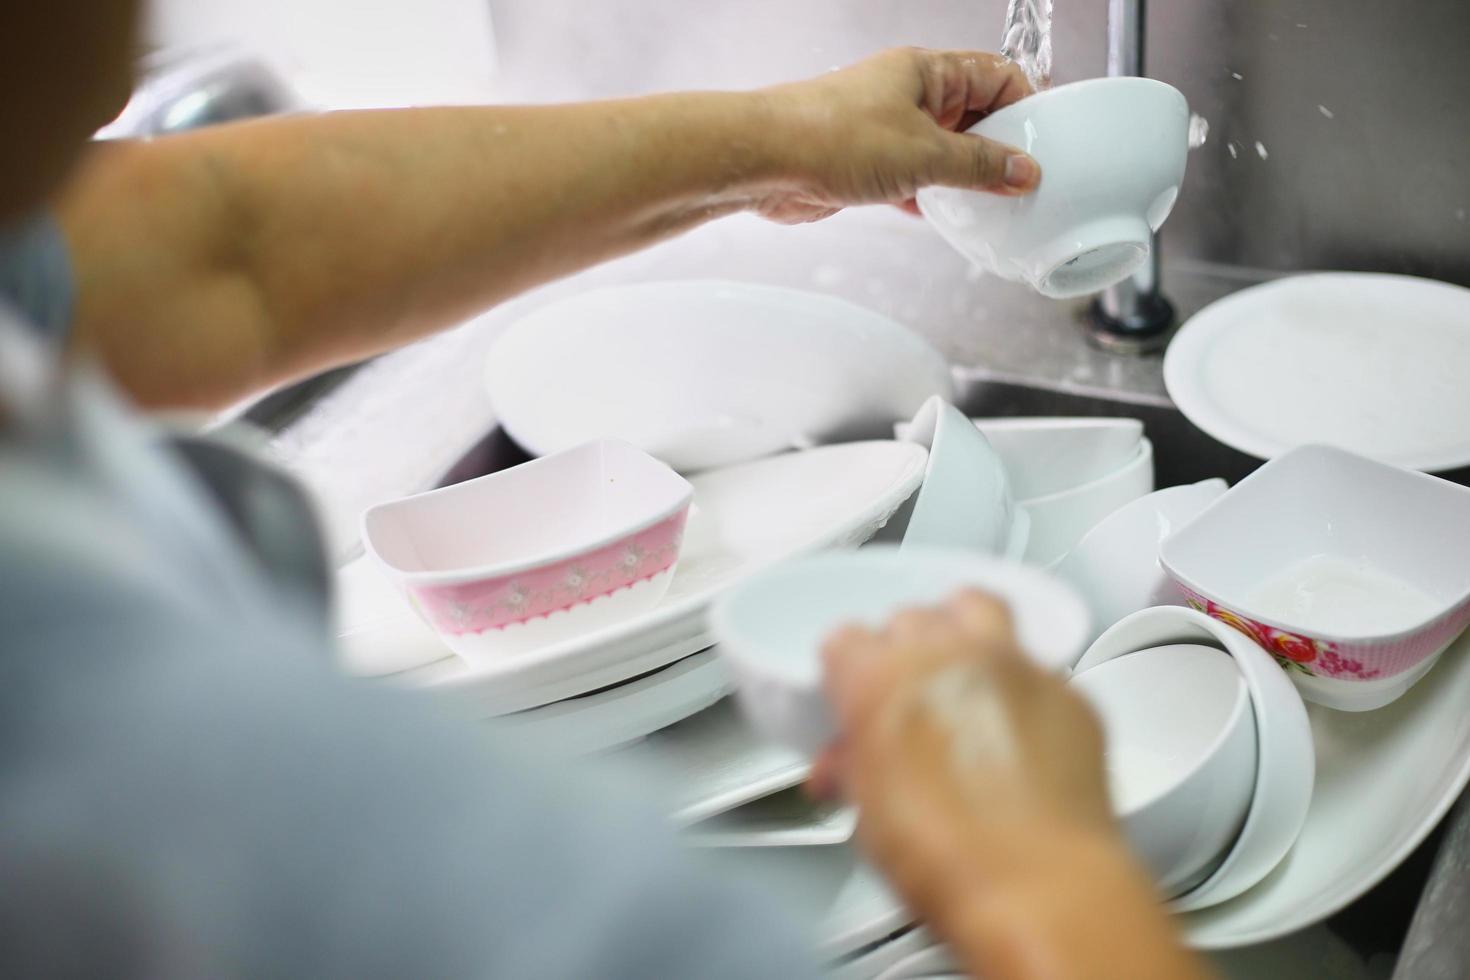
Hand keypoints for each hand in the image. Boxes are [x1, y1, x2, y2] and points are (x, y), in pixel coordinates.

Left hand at [754, 47, 1039, 223]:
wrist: (764, 162)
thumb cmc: (830, 136)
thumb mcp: (924, 153)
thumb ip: (979, 166)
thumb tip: (1021, 171)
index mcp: (927, 73)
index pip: (996, 76)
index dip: (1025, 105)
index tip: (1045, 142)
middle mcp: (908, 96)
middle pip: (972, 116)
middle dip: (999, 147)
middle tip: (1024, 181)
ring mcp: (887, 131)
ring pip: (942, 152)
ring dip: (965, 178)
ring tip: (994, 206)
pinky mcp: (867, 166)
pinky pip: (914, 179)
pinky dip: (932, 198)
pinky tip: (946, 219)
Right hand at [814, 591, 1112, 901]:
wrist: (1038, 889)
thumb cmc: (952, 860)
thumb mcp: (867, 815)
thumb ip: (853, 768)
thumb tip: (851, 765)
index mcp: (881, 678)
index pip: (844, 641)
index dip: (844, 674)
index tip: (852, 699)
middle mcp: (947, 655)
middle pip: (910, 619)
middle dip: (901, 653)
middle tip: (903, 700)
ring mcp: (1014, 665)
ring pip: (977, 609)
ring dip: (962, 631)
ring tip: (959, 672)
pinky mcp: (1068, 689)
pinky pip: (1038, 664)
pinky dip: (1021, 683)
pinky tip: (1017, 723)